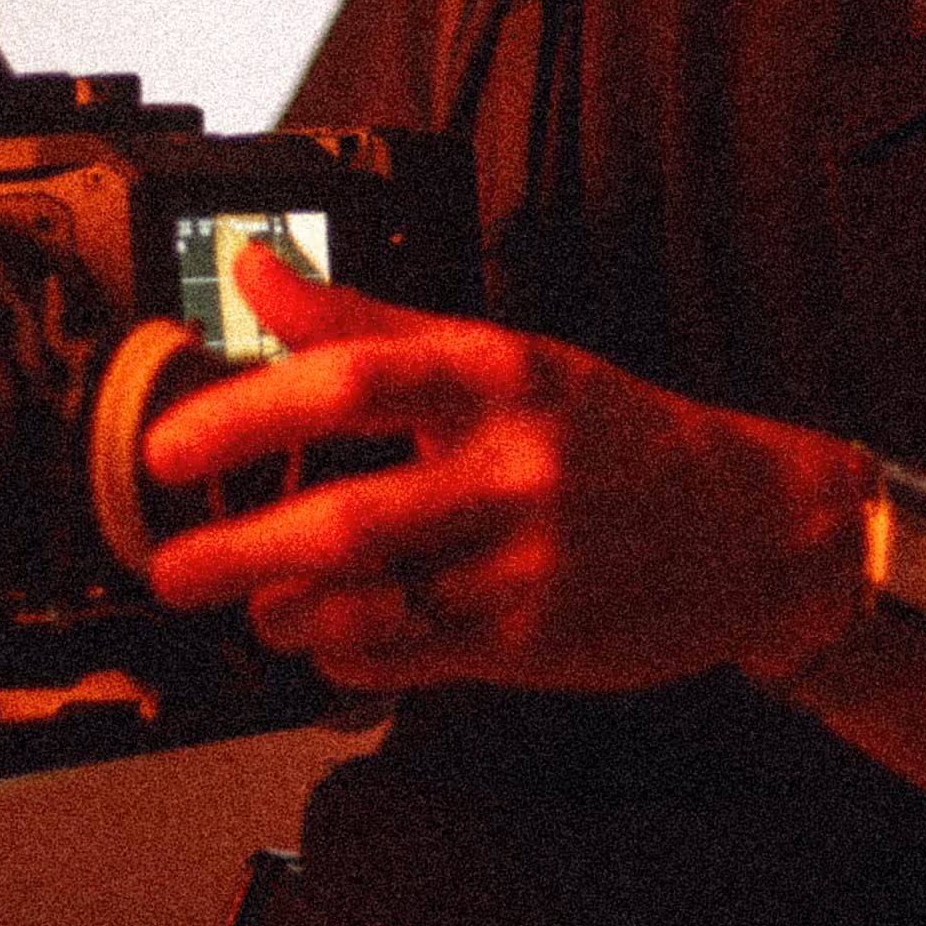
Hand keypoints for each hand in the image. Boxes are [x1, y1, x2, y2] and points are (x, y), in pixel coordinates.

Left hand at [142, 242, 870, 694]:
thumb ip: (368, 319)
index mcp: (497, 376)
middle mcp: (513, 466)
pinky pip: (414, 655)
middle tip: (169, 562)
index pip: (355, 381)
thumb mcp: (501, 355)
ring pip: (378, 599)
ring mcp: (527, 561)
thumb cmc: (612, 434)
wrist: (756, 526)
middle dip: (242, 547)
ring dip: (289, 607)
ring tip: (248, 600)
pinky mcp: (537, 640)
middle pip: (352, 514)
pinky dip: (347, 651)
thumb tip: (253, 270)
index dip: (252, 411)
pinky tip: (319, 636)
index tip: (172, 442)